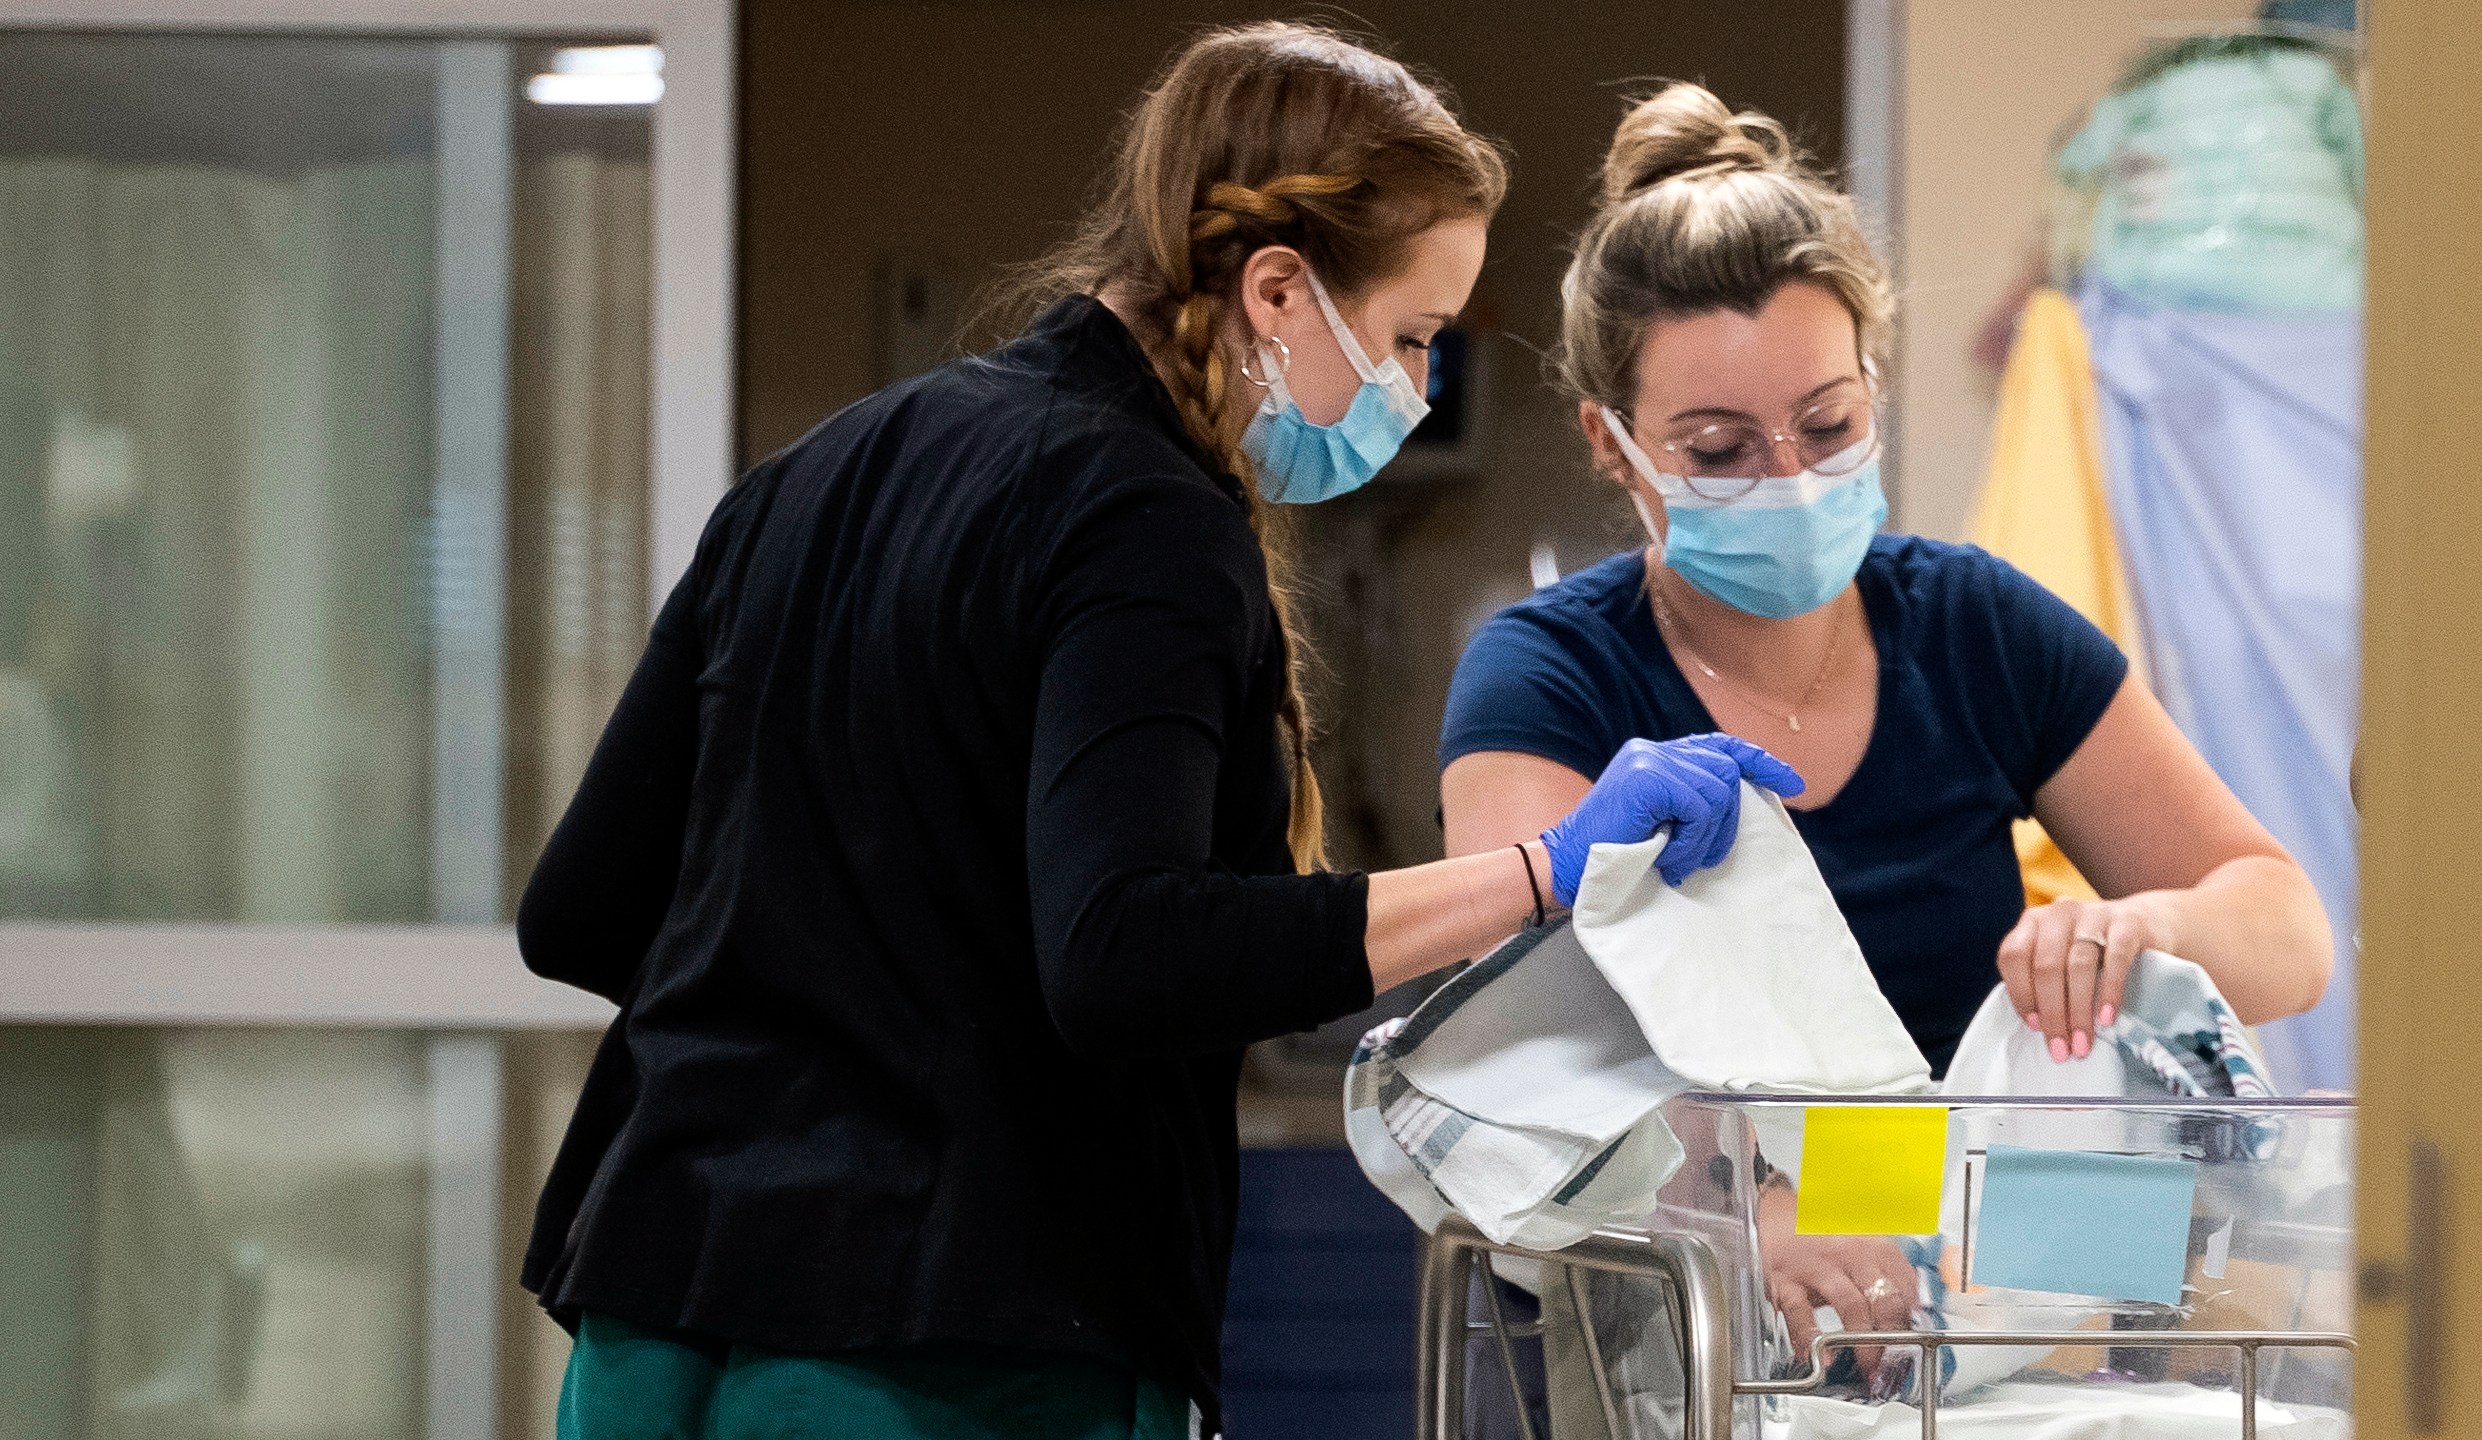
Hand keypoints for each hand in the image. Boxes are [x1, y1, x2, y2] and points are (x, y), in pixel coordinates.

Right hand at [1538, 733, 1803, 902]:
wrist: (1566, 870)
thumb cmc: (1613, 857)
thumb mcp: (1661, 822)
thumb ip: (1691, 802)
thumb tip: (1744, 803)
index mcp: (1657, 756)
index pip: (1720, 746)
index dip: (1760, 761)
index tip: (1793, 784)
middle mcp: (1654, 750)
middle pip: (1727, 771)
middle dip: (1727, 822)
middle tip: (1700, 858)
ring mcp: (1649, 760)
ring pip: (1718, 792)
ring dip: (1705, 838)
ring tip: (1677, 862)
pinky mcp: (1647, 778)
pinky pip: (1700, 808)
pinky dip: (1692, 841)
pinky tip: (1668, 858)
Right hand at [1757, 1182, 1917, 1380]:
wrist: (1775, 1212)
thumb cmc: (1823, 1235)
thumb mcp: (1864, 1245)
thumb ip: (1891, 1274)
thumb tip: (1916, 1311)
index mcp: (1875, 1247)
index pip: (1908, 1287)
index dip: (1915, 1320)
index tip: (1915, 1341)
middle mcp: (1850, 1255)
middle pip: (1886, 1299)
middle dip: (1895, 1336)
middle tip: (1896, 1361)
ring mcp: (1818, 1268)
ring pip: (1851, 1307)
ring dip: (1863, 1342)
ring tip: (1868, 1365)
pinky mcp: (1786, 1281)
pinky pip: (1801, 1314)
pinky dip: (1811, 1339)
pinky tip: (1820, 1356)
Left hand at [1996, 896, 2170, 1061]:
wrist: (2148, 923)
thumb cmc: (2094, 950)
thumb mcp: (2061, 955)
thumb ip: (2043, 979)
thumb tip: (2039, 1027)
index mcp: (2033, 922)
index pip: (2014, 957)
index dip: (2020, 994)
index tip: (2035, 1027)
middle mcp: (2059, 913)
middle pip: (2046, 967)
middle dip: (2053, 1014)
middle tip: (2061, 1049)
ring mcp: (2093, 914)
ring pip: (2078, 966)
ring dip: (2079, 1011)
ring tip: (2082, 1043)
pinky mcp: (2127, 923)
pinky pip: (2115, 959)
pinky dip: (2109, 992)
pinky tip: (2106, 1018)